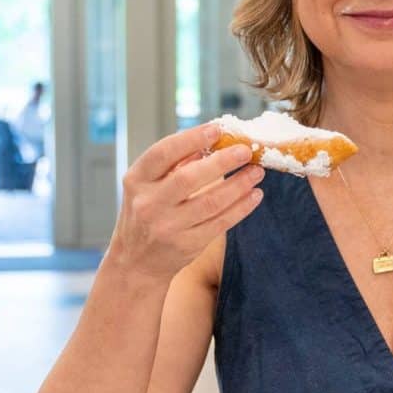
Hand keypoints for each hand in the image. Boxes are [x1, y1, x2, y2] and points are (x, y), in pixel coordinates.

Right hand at [108, 122, 262, 280]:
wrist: (136, 262)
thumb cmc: (147, 213)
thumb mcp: (148, 185)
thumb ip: (175, 163)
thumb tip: (212, 138)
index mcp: (136, 180)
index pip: (163, 153)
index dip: (191, 139)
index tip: (217, 129)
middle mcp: (148, 203)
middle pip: (189, 178)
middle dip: (222, 162)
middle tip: (245, 151)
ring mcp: (168, 227)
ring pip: (210, 202)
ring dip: (238, 185)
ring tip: (256, 172)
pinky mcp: (186, 245)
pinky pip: (220, 223)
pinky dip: (241, 208)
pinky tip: (254, 195)